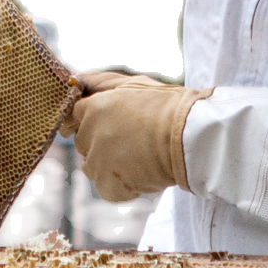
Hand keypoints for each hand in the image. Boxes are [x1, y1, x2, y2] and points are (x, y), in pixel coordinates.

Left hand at [65, 67, 209, 202]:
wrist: (192, 135)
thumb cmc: (168, 106)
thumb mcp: (133, 85)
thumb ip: (100, 82)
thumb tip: (75, 76)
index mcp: (94, 108)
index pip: (75, 118)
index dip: (93, 123)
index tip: (113, 127)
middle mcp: (91, 134)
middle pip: (84, 145)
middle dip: (102, 145)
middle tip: (134, 141)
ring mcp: (99, 161)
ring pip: (93, 169)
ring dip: (111, 168)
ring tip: (140, 158)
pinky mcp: (110, 185)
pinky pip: (108, 190)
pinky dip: (123, 189)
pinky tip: (143, 175)